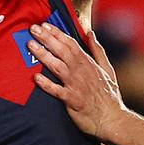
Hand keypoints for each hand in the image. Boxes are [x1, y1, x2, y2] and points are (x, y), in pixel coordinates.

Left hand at [28, 23, 125, 139]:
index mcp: (88, 63)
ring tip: (31, 45)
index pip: (71, 44)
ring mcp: (76, 85)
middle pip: (62, 51)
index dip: (57, 33)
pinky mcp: (72, 100)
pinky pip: (57, 91)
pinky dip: (47, 84)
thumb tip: (90, 33)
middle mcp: (81, 71)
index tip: (45, 25)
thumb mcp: (108, 69)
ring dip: (44, 55)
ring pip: (57, 66)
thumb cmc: (109, 96)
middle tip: (33, 29)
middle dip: (47, 38)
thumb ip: (98, 50)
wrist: (112, 119)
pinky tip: (36, 77)